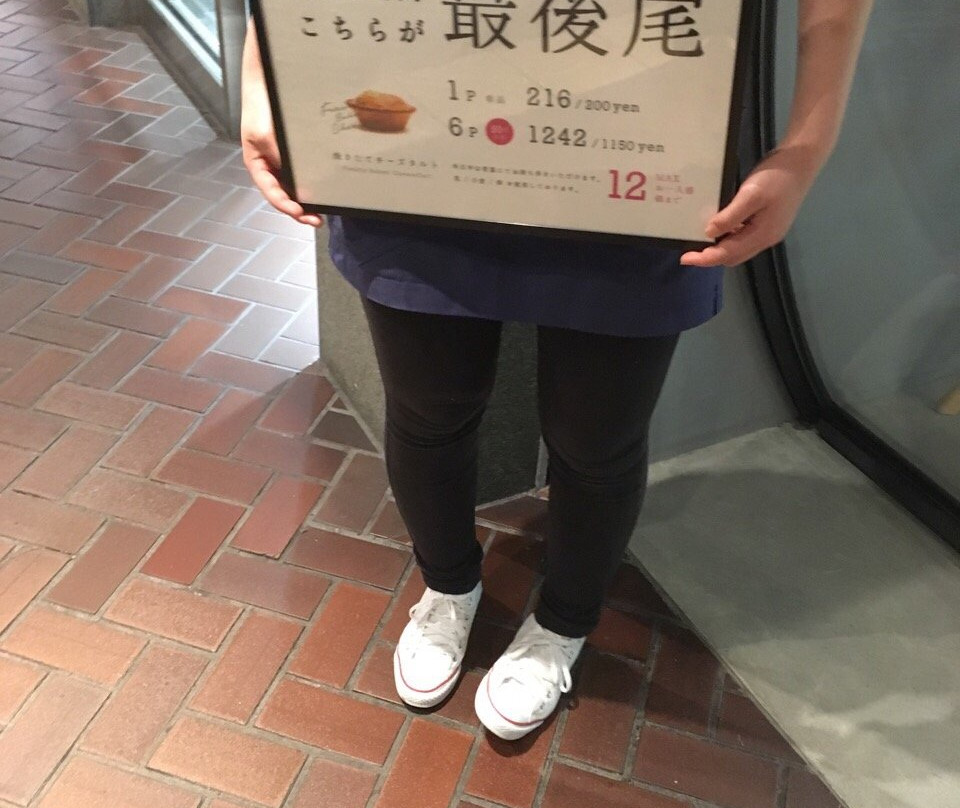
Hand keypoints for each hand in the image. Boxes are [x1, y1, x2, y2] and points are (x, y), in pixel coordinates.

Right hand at [240, 74, 321, 227]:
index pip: (271, 193)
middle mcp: (271, 166)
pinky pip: (304, 172)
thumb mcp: (265, 134)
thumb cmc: (259, 106)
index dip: (286, 206)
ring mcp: (282, 160)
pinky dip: (313, 182)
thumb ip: (278, 156)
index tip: (300, 213)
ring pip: (295, 187)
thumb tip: (295, 176)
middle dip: (300, 210)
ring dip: (307, 199)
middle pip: (285, 195)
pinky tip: (324, 188)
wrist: (267, 81)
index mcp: (258, 166)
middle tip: (316, 219)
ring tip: (322, 209)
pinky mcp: (294, 152)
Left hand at [680, 145, 820, 267]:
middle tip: (689, 249)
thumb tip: (709, 233)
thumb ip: (731, 216)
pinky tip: (719, 226)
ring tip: (699, 239)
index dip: (705, 259)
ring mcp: (768, 231)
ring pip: (738, 248)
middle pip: (733, 256)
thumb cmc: (776, 176)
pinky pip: (744, 236)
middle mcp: (766, 238)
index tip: (684, 258)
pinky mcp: (768, 222)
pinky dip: (729, 236)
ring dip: (719, 247)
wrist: (802, 160)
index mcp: (762, 235)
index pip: (728, 254)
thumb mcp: (751, 194)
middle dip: (711, 256)